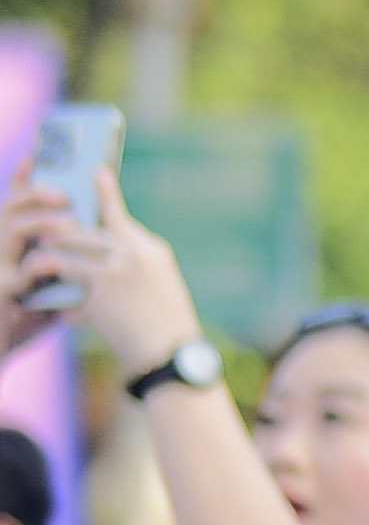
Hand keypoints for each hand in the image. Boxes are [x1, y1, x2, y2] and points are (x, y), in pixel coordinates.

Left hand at [0, 169, 197, 375]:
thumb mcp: (161, 284)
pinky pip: (68, 283)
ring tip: (40, 263)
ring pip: (68, 251)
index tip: (96, 170)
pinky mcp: (100, 290)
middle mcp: (133, 252)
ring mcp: (115, 270)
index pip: (119, 215)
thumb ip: (135, 261)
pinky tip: (66, 315)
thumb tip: (101, 249)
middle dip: (60, 232)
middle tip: (43, 231)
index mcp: (150, 249)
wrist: (173, 354)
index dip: (105, 192)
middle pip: (84, 231)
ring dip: (51, 258)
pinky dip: (65, 299)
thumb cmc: (169, 324)